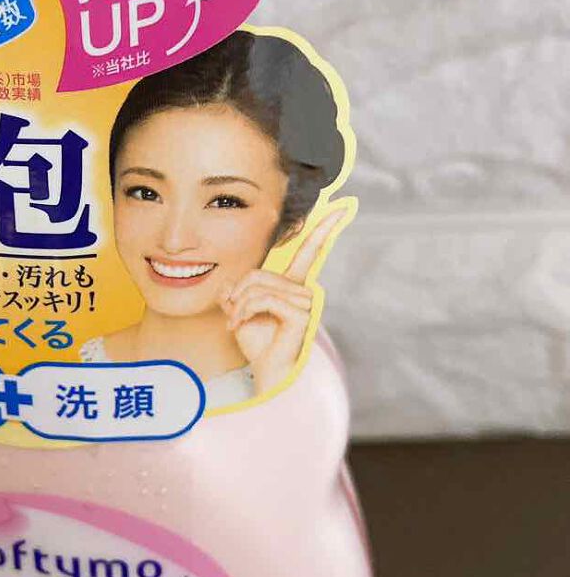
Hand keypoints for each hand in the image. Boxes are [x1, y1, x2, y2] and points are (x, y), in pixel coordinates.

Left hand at [221, 207, 347, 394]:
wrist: (264, 371)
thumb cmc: (257, 342)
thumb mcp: (239, 310)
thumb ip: (236, 290)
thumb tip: (230, 281)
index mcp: (293, 285)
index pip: (311, 250)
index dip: (325, 227)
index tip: (345, 205)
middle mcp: (304, 291)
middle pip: (260, 272)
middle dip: (239, 292)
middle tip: (230, 314)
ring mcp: (306, 303)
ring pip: (259, 286)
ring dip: (240, 305)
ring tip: (235, 323)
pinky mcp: (301, 314)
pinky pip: (264, 299)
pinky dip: (244, 310)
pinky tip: (239, 325)